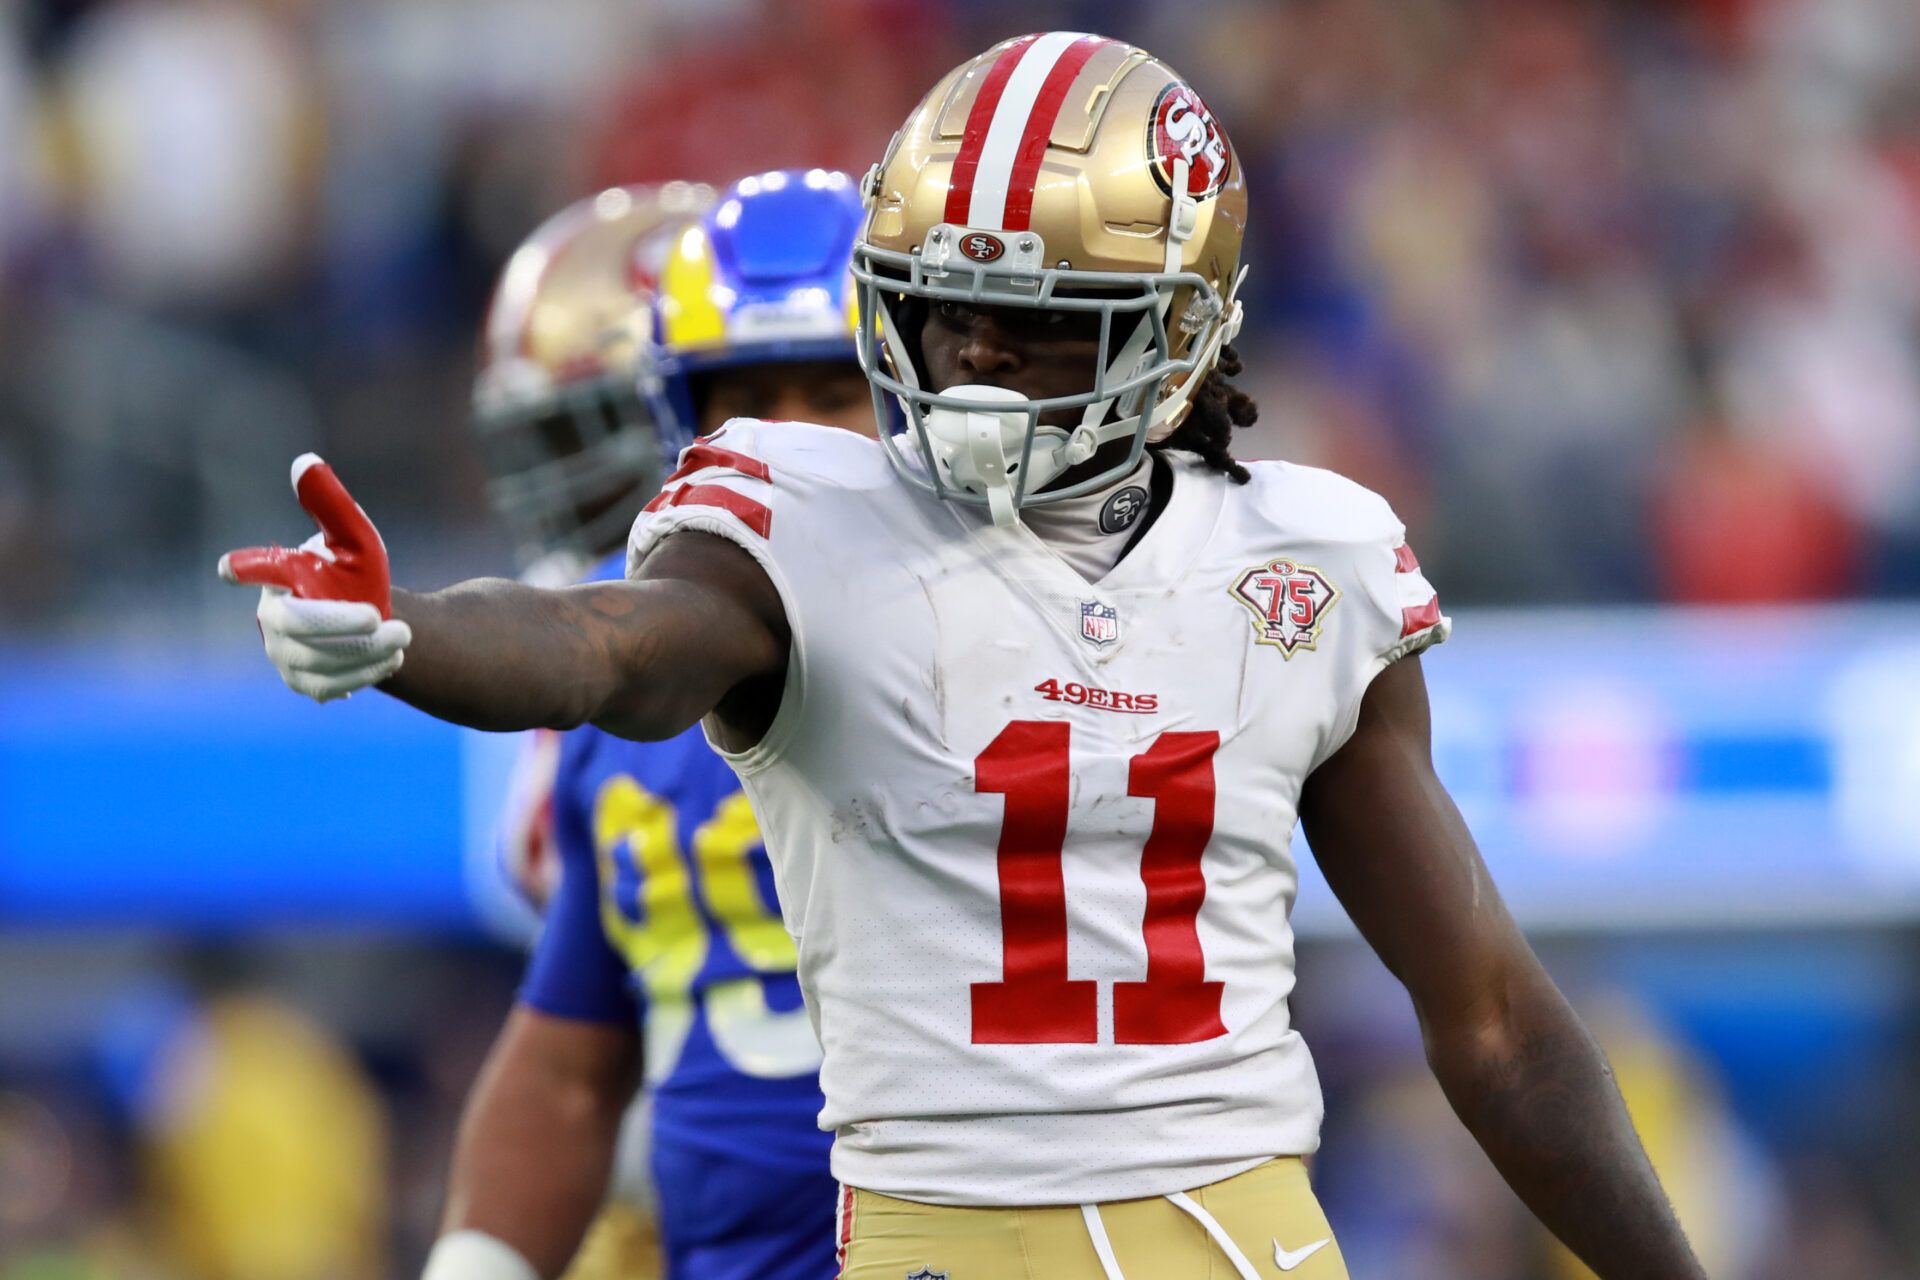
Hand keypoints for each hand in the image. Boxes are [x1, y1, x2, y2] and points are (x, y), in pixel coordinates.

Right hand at [219, 453, 411, 701]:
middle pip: (297, 626)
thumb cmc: (356, 572)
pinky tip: (389, 660)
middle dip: (345, 629)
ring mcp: (281, 653)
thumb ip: (332, 505)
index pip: (252, 570)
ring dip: (365, 654)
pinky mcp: (301, 681)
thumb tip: (305, 462)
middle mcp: (270, 617)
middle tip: (392, 623)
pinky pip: (327, 685)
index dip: (242, 569)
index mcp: (277, 576)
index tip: (228, 568)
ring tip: (403, 639)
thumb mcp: (353, 538)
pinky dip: (362, 674)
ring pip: (316, 661)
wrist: (375, 622)